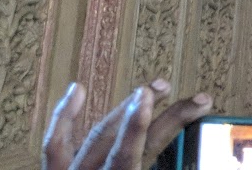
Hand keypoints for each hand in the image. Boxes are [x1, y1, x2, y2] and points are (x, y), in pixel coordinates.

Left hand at [43, 80, 212, 169]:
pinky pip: (54, 146)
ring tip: (148, 90)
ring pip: (95, 136)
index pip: (135, 154)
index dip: (163, 123)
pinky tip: (76, 90)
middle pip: (121, 140)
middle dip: (152, 113)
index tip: (192, 101)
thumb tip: (198, 167)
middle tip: (183, 95)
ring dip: (123, 110)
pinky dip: (63, 117)